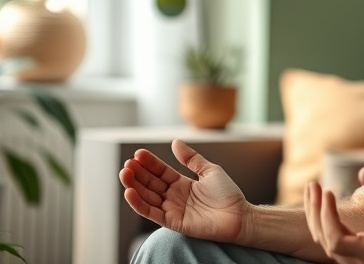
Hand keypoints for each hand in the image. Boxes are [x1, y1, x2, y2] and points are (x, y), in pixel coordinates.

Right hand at [119, 139, 249, 241]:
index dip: (149, 163)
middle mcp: (174, 196)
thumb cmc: (228, 194)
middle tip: (127, 163)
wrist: (239, 215)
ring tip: (124, 173)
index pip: (160, 172)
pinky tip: (130, 192)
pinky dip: (139, 204)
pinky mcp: (173, 222)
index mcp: (182, 183)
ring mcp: (172, 209)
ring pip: (147, 197)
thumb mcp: (209, 170)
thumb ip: (191, 158)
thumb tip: (175, 142)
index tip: (138, 153)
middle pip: (150, 183)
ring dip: (134, 186)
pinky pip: (151, 213)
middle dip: (137, 173)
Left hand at [304, 167, 363, 263]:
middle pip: (324, 240)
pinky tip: (322, 205)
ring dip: (316, 217)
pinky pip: (331, 244)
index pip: (335, 239)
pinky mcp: (355, 259)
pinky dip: (323, 224)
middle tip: (312, 185)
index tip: (328, 192)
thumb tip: (363, 171)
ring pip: (324, 243)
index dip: (326, 217)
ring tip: (313, 190)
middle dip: (315, 211)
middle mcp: (360, 262)